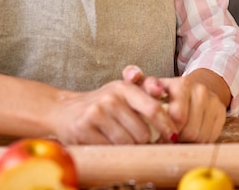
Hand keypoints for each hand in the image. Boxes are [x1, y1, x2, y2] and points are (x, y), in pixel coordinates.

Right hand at [50, 79, 178, 144]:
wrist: (65, 111)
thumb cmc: (104, 103)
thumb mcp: (124, 92)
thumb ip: (147, 92)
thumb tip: (166, 96)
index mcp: (124, 88)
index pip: (154, 109)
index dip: (167, 126)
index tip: (173, 136)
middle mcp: (110, 99)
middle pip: (142, 133)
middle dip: (146, 141)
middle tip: (142, 140)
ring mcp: (95, 114)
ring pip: (127, 143)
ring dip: (130, 147)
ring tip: (124, 140)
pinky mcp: (83, 130)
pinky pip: (110, 149)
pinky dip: (114, 150)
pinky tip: (109, 142)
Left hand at [158, 69, 227, 142]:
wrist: (193, 88)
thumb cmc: (168, 94)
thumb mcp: (154, 87)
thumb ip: (149, 88)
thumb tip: (154, 90)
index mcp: (183, 84)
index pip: (178, 117)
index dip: (167, 132)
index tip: (159, 137)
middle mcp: (200, 90)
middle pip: (190, 130)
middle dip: (177, 138)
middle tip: (170, 138)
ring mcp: (213, 100)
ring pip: (201, 136)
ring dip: (188, 142)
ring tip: (180, 136)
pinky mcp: (221, 111)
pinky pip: (211, 137)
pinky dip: (200, 141)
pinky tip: (192, 135)